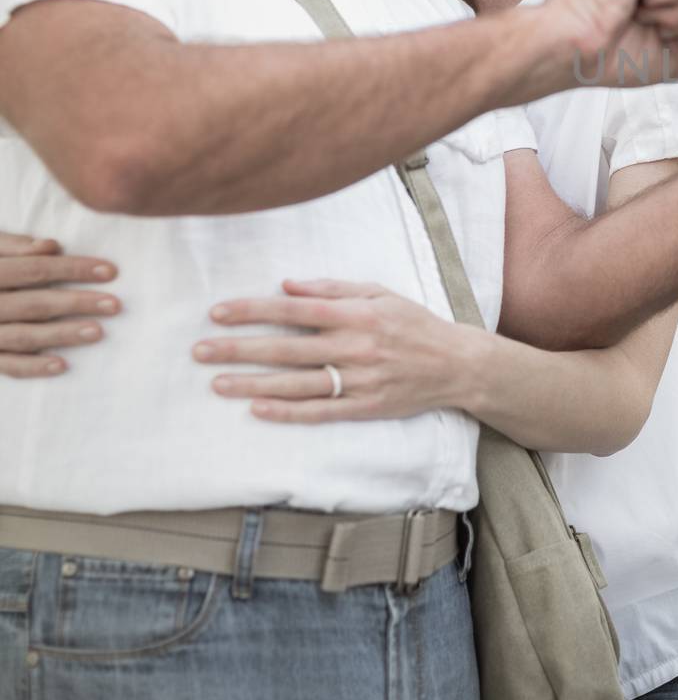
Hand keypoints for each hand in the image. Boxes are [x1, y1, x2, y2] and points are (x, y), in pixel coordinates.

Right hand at [0, 231, 119, 376]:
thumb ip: (11, 246)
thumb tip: (51, 246)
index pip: (34, 269)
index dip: (72, 268)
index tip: (111, 270)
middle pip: (32, 304)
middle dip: (75, 303)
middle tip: (115, 304)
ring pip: (22, 336)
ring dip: (61, 335)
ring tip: (98, 332)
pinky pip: (4, 365)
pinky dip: (32, 367)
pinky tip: (62, 365)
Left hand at [193, 279, 478, 422]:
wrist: (456, 363)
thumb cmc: (414, 323)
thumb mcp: (380, 293)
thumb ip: (333, 289)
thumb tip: (287, 286)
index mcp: (357, 315)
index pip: (294, 311)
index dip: (254, 311)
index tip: (218, 312)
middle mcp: (355, 348)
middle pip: (286, 349)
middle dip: (239, 350)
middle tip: (199, 351)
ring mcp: (359, 381)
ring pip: (296, 385)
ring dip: (253, 384)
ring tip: (217, 383)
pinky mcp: (365, 407)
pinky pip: (319, 412)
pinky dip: (287, 413)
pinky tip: (257, 410)